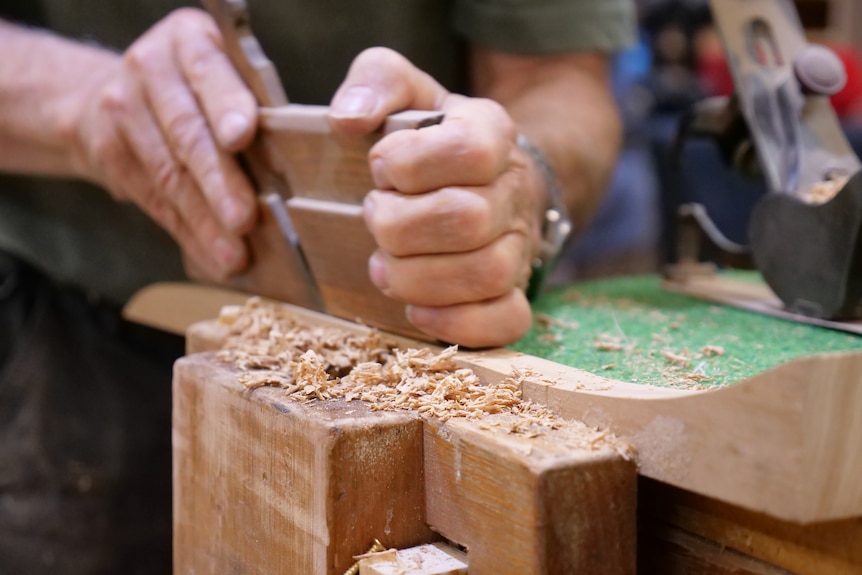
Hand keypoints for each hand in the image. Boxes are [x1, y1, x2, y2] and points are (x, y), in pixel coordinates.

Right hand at [68, 8, 257, 280]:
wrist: (113, 97)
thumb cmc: (198, 92)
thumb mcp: (223, 78)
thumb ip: (252, 111)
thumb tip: (289, 175)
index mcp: (191, 41)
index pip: (209, 72)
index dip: (226, 106)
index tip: (243, 138)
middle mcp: (151, 68)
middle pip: (187, 132)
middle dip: (219, 181)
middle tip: (245, 219)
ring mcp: (122, 109)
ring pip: (168, 174)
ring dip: (204, 221)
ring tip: (234, 255)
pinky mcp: (107, 152)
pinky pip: (153, 200)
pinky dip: (188, 234)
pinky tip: (212, 258)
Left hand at [328, 48, 544, 347]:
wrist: (483, 178)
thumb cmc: (431, 138)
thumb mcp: (407, 92)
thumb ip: (377, 81)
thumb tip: (347, 118)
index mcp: (492, 133)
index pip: (471, 150)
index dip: (411, 164)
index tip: (380, 167)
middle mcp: (513, 190)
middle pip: (470, 220)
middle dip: (401, 227)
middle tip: (375, 219)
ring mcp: (519, 245)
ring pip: (487, 274)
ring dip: (417, 278)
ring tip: (382, 267)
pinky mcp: (514, 291)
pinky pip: (508, 321)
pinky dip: (457, 323)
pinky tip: (416, 309)